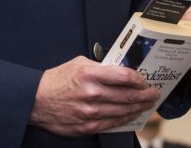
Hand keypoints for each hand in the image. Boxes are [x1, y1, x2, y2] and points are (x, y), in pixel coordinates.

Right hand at [29, 56, 159, 135]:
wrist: (36, 100)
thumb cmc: (57, 80)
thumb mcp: (78, 63)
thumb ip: (100, 66)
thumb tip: (118, 69)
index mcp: (91, 75)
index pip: (124, 77)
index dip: (139, 79)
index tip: (144, 80)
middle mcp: (93, 94)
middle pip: (128, 96)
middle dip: (145, 95)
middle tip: (154, 93)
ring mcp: (91, 112)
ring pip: (123, 111)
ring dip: (139, 108)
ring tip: (147, 104)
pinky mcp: (88, 126)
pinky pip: (113, 123)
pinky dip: (125, 119)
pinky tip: (132, 115)